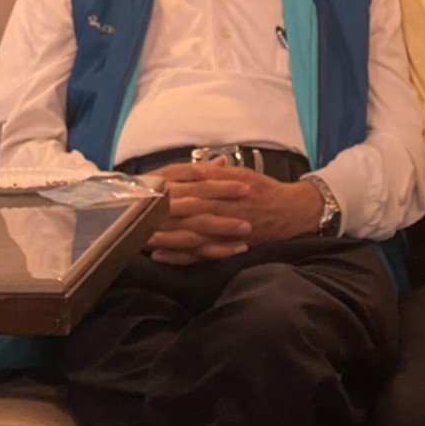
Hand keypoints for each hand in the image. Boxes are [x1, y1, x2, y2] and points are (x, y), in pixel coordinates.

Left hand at [144, 161, 323, 265]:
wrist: (291, 213)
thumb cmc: (264, 191)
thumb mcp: (242, 174)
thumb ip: (216, 173)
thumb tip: (195, 169)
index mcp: (223, 190)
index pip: (189, 190)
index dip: (166, 192)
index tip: (144, 192)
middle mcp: (222, 211)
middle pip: (184, 214)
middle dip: (159, 216)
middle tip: (133, 217)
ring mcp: (223, 232)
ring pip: (188, 236)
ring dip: (164, 236)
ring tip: (140, 237)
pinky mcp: (226, 247)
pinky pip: (199, 255)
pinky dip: (180, 256)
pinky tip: (161, 255)